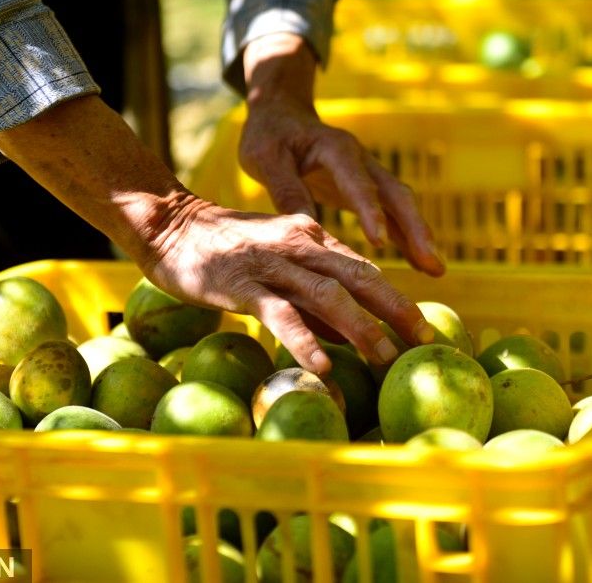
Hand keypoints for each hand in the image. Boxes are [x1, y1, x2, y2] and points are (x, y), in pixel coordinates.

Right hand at [139, 195, 436, 374]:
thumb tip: (347, 336)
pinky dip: (304, 340)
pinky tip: (322, 367)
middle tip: (423, 344)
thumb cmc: (223, 250)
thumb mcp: (276, 263)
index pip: (364, 269)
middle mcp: (299, 244)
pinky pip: (279, 314)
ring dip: (361, 329)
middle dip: (396, 311)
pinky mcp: (241, 283)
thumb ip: (310, 295)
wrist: (168, 225)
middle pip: (360, 277)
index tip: (422, 332)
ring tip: (385, 360)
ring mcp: (271, 262)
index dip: (396, 301)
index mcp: (311, 236)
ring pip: (328, 295)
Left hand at [239, 33, 444, 276]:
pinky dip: (406, 236)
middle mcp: (361, 160)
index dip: (369, 211)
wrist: (281, 112)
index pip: (357, 182)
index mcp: (336, 149)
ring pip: (401, 205)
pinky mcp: (366, 188)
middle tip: (432, 262)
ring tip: (436, 269)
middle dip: (415, 228)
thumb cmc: (270, 135)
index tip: (378, 243)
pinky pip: (392, 213)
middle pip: (396, 194)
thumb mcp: (264, 157)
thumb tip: (305, 228)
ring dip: (419, 235)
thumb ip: (285, 189)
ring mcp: (368, 174)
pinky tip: (420, 262)